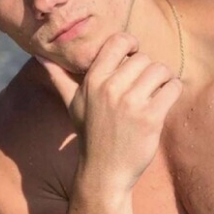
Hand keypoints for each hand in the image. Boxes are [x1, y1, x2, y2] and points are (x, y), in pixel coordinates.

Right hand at [37, 32, 182, 193]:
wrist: (104, 172)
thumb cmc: (90, 134)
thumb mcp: (72, 104)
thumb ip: (59, 78)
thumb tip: (40, 57)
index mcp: (93, 80)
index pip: (118, 41)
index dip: (131, 44)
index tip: (134, 55)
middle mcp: (111, 88)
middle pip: (144, 58)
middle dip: (148, 69)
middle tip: (145, 84)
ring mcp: (131, 103)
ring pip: (160, 70)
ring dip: (163, 79)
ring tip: (156, 91)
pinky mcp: (150, 117)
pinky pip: (173, 88)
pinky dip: (173, 90)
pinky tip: (165, 100)